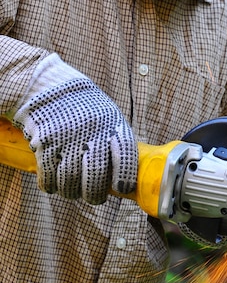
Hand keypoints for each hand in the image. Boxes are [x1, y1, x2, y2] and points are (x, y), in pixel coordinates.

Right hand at [13, 78, 136, 203]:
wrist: (47, 86)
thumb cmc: (82, 106)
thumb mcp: (107, 115)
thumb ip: (114, 140)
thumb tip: (122, 174)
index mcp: (112, 124)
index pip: (125, 155)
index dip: (125, 176)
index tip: (122, 188)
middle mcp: (91, 132)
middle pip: (96, 176)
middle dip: (94, 195)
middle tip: (93, 197)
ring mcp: (67, 139)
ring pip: (70, 182)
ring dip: (70, 192)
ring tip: (71, 189)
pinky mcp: (45, 144)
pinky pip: (48, 177)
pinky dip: (50, 185)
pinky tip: (52, 183)